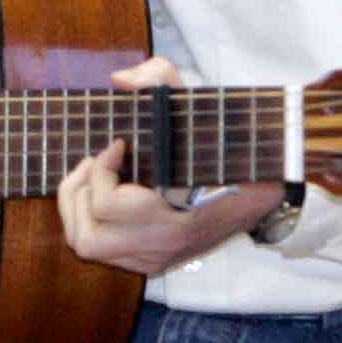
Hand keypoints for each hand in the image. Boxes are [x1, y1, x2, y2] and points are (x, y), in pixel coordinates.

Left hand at [56, 57, 284, 275]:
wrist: (264, 191)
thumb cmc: (229, 149)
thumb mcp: (202, 107)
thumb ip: (160, 79)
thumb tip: (119, 80)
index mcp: (176, 217)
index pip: (108, 206)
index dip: (101, 170)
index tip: (117, 144)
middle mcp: (162, 246)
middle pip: (87, 238)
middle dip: (78, 195)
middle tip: (95, 165)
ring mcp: (155, 259)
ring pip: (88, 247)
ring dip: (77, 210)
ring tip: (92, 179)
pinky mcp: (151, 263)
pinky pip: (102, 253)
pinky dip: (90, 222)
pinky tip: (103, 195)